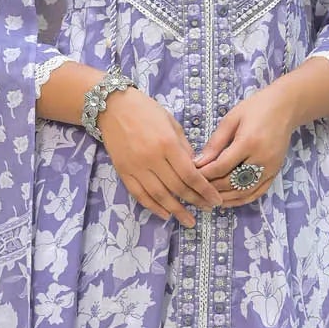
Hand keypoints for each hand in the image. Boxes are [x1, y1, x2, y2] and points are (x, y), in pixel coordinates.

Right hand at [98, 87, 221, 226]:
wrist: (112, 107)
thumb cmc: (146, 110)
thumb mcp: (171, 123)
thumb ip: (184, 147)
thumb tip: (196, 169)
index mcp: (167, 144)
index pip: (190, 174)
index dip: (205, 190)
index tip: (215, 200)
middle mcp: (152, 158)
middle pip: (177, 187)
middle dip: (195, 201)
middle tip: (207, 210)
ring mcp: (136, 167)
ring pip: (159, 195)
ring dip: (176, 210)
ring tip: (188, 220)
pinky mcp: (123, 171)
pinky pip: (139, 194)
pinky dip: (153, 206)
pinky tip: (165, 214)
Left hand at [192, 85, 295, 206]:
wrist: (286, 107)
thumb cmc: (256, 108)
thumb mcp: (231, 119)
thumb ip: (215, 143)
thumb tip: (198, 164)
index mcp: (249, 142)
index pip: (221, 167)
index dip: (204, 174)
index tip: (189, 175)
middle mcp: (262, 159)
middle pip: (231, 182)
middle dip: (211, 188)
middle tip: (195, 189)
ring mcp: (270, 168)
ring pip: (244, 192)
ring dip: (224, 198)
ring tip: (207, 198)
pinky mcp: (275, 173)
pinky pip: (257, 193)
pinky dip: (241, 200)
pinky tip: (227, 201)